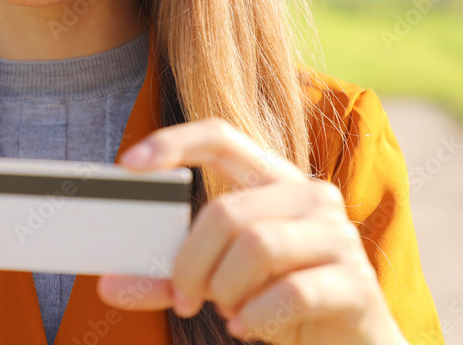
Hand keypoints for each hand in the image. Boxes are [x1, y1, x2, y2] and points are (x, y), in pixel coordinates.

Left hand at [95, 118, 406, 344]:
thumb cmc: (278, 301)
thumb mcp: (219, 282)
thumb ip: (168, 279)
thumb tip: (108, 285)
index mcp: (273, 180)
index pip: (221, 137)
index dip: (174, 142)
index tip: (128, 164)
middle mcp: (309, 195)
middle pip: (226, 211)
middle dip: (191, 262)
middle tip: (185, 297)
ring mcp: (338, 236)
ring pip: (256, 246)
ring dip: (225, 289)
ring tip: (228, 310)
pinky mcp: (355, 283)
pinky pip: (289, 293)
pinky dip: (256, 317)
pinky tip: (250, 327)